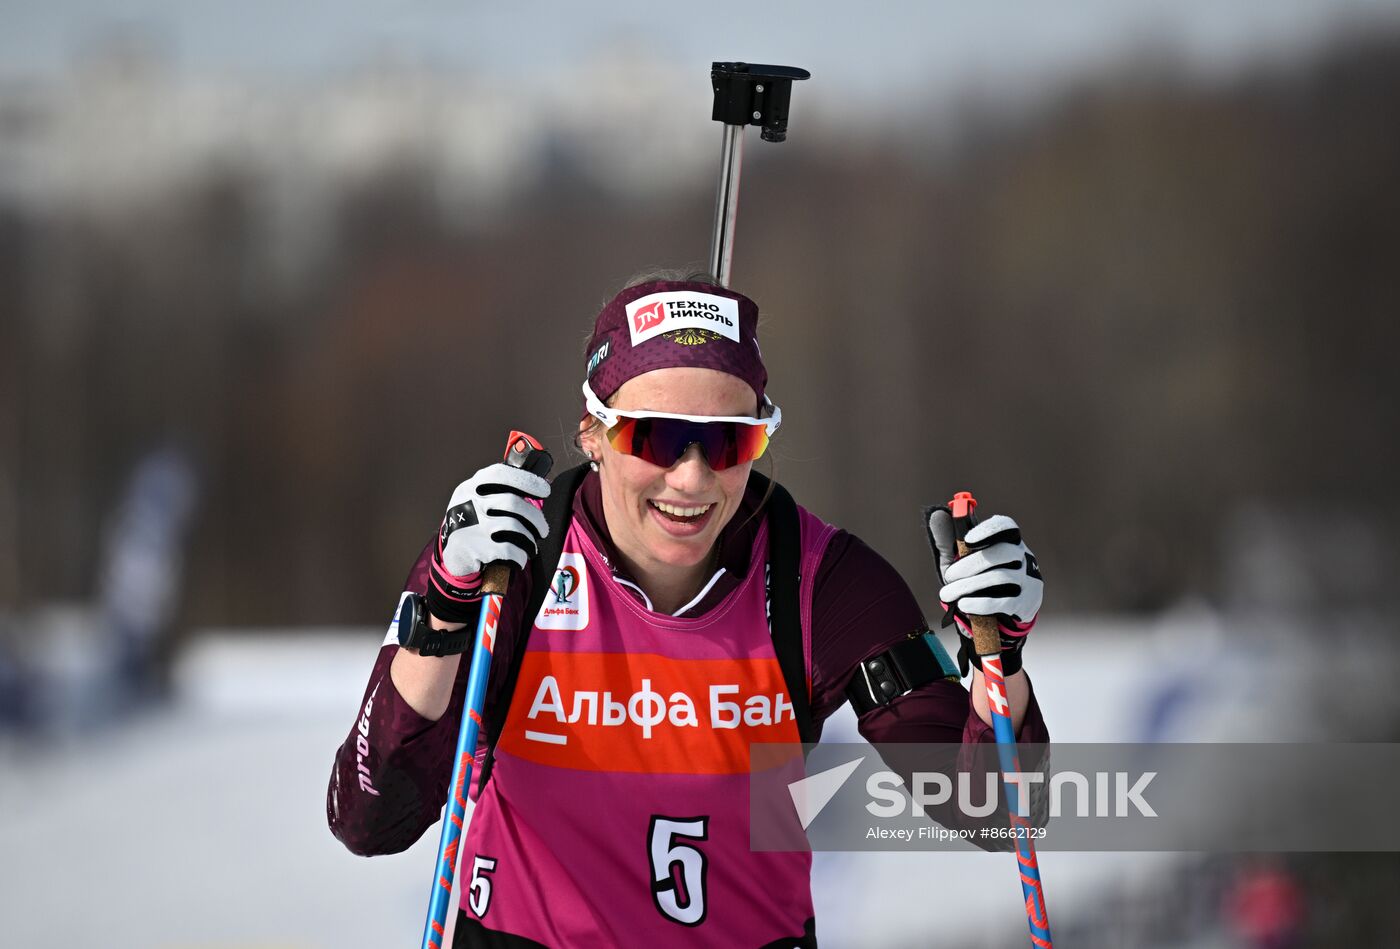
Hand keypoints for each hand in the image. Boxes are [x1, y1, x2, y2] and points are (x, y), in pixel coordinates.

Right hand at [427, 463, 549, 622]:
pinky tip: (519, 558)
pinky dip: (520, 556)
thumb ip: (500, 492)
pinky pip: (509, 550)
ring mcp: (471, 526)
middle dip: (536, 518)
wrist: (452, 556)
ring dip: (529, 541)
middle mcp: (469, 503)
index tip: (545, 490)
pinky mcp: (474, 548)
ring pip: (515, 528)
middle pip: (513, 503)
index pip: (500, 474)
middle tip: (543, 530)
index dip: (526, 480)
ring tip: (531, 547)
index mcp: (471, 488)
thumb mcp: (477, 502)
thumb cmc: (474, 525)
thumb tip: (538, 487)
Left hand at [924, 508, 1042, 675]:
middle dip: (970, 565)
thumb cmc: (977, 579)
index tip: (967, 539)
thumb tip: (937, 515)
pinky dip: (981, 603)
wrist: (1000, 616)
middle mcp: (1023, 557)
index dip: (988, 530)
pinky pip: (1004, 602)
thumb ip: (949, 540)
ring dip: (968, 586)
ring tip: (947, 595)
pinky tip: (964, 604)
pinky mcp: (1026, 603)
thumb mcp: (961, 560)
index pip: (1007, 527)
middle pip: (1002, 553)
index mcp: (1009, 541)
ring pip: (1000, 577)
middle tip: (948, 577)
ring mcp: (1028, 580)